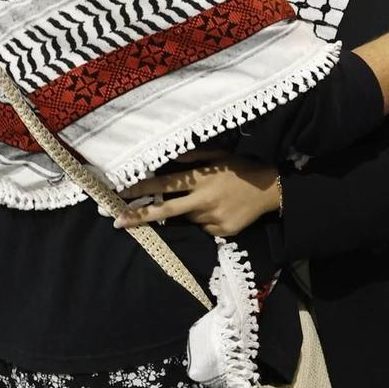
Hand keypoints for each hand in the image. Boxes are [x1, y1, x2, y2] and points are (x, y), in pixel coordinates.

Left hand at [114, 159, 279, 237]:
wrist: (270, 189)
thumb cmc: (241, 168)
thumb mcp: (218, 155)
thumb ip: (193, 158)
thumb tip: (170, 159)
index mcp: (200, 178)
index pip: (164, 184)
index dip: (141, 189)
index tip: (121, 194)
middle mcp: (203, 199)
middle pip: (165, 211)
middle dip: (140, 216)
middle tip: (118, 222)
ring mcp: (212, 217)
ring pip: (188, 219)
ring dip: (189, 212)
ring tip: (209, 200)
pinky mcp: (222, 231)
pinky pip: (204, 228)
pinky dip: (205, 221)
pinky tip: (220, 210)